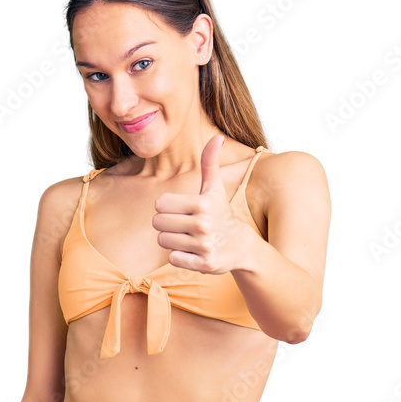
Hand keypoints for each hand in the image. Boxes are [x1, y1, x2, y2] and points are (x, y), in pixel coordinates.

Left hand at [153, 135, 253, 273]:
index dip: (167, 208)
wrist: (242, 246)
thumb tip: (217, 137)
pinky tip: (193, 252)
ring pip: (163, 241)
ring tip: (189, 239)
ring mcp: (203, 246)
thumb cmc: (221, 213)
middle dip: (167, 224)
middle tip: (183, 226)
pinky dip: (180, 256)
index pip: (159, 204)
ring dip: (172, 240)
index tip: (182, 211)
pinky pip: (173, 258)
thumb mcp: (214, 188)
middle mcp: (203, 224)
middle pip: (158, 223)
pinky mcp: (203, 264)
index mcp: (202, 203)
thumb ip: (210, 162)